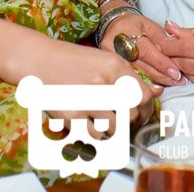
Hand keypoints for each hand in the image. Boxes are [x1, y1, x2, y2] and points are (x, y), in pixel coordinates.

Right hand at [11, 31, 159, 124]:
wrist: (38, 60)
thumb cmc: (72, 60)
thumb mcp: (103, 59)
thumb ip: (128, 76)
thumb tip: (155, 93)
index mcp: (115, 65)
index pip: (144, 96)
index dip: (147, 109)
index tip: (143, 113)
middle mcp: (104, 82)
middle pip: (132, 114)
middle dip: (130, 120)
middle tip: (122, 118)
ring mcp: (88, 100)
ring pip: (117, 127)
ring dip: (114, 128)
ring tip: (105, 120)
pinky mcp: (72, 115)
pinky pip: (96, 135)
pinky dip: (96, 133)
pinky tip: (90, 123)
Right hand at [100, 12, 184, 86]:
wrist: (113, 26)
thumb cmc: (134, 25)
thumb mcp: (150, 26)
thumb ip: (162, 40)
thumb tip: (174, 56)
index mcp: (126, 30)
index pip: (146, 51)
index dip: (162, 63)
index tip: (176, 73)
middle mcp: (114, 45)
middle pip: (140, 66)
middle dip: (161, 75)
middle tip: (177, 81)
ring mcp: (110, 58)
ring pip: (135, 75)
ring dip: (155, 81)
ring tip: (170, 84)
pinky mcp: (109, 67)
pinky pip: (129, 79)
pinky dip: (144, 84)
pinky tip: (156, 87)